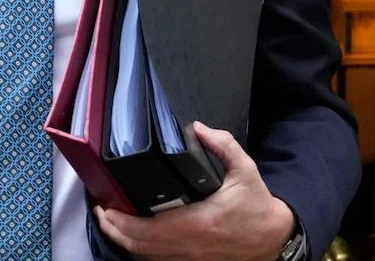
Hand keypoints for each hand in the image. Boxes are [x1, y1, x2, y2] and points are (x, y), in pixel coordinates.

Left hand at [94, 122, 295, 260]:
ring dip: (124, 240)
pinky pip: (158, 260)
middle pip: (140, 246)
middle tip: (101, 209)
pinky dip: (140, 249)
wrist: (274, 238)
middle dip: (114, 229)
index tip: (106, 205)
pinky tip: (131, 234)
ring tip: (109, 220)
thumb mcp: (245, 170)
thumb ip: (222, 145)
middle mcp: (190, 245)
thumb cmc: (257, 206)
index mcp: (200, 222)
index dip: (122, 221)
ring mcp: (190, 258)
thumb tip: (198, 127)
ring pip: (146, 256)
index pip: (150, 229)